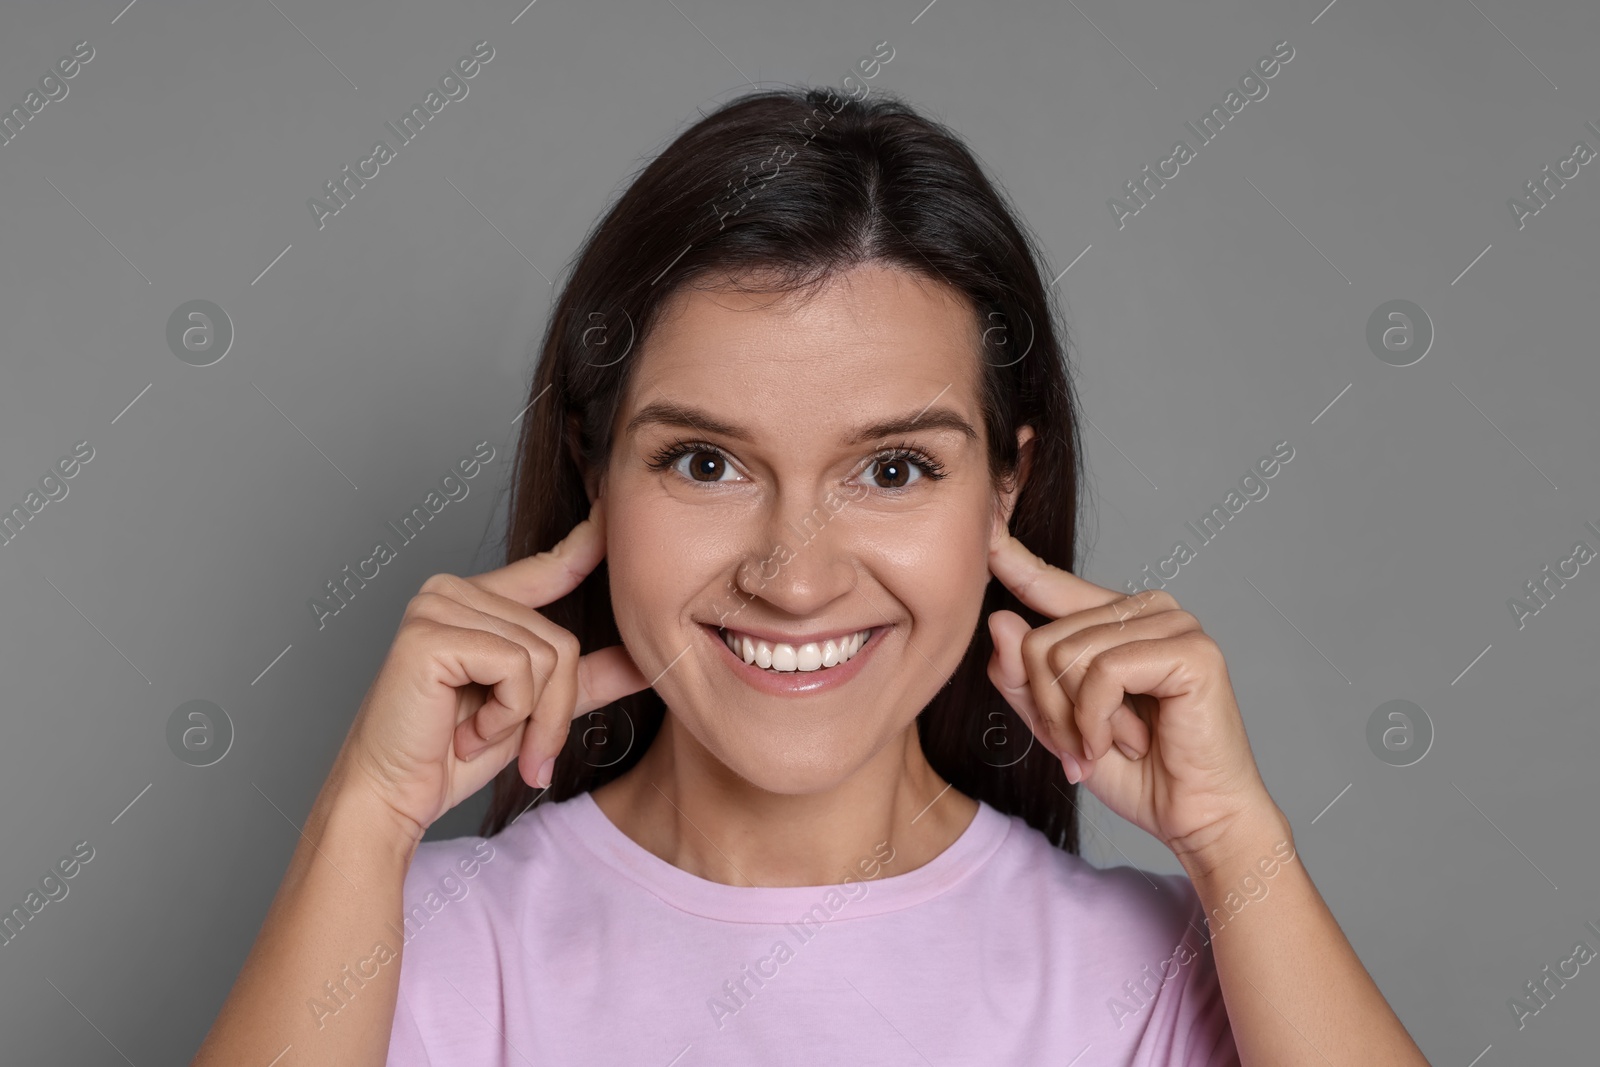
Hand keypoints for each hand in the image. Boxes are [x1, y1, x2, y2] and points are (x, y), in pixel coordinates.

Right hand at [332, 496, 650, 839]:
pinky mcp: (431, 634)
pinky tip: (465, 730)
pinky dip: (504, 715)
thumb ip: (584, 679)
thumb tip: (645, 660)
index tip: (612, 512)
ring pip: (545, 657)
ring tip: (479, 735)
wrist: (392, 795)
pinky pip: (516, 669)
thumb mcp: (535, 710)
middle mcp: (454, 591)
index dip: (586, 544)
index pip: (547, 567)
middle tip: (513, 745)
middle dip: (551, 710)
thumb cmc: (451, 754)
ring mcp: (438, 606)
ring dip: (526, 718)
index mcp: (477, 601)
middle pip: (561, 640)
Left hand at [984, 532, 1278, 864]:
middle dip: (1050, 708)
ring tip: (1108, 745)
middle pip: (1042, 639)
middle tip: (1083, 745)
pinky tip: (1124, 743)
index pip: (1051, 584)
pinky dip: (1096, 720)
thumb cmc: (1137, 773)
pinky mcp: (1190, 650)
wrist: (1198, 819)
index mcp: (1118, 619)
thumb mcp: (1058, 724)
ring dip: (1074, 721)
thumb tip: (999, 620)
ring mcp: (1174, 624)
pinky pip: (1101, 672)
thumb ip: (1022, 677)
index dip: (1014, 561)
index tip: (985, 529)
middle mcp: (1147, 610)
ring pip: (1066, 655)